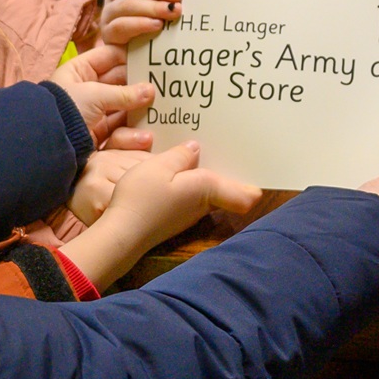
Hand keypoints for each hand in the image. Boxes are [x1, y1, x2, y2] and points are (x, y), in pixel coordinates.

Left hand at [49, 42, 154, 149]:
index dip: (129, 55)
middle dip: (139, 84)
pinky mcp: (97, 131)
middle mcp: (87, 88)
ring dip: (138, 107)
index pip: (109, 56)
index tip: (152, 57)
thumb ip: (125, 93)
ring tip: (159, 107)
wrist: (49, 143)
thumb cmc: (68, 109)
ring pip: (122, 105)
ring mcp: (93, 111)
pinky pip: (119, 126)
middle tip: (162, 83)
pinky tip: (146, 130)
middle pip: (119, 81)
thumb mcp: (96, 95)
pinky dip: (132, 128)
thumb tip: (151, 90)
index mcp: (79, 70)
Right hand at [62, 141, 261, 287]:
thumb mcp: (157, 166)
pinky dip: (190, 183)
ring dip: (207, 174)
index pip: (246, 195)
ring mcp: (189, 214)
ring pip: (208, 192)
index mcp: (206, 188)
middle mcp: (203, 204)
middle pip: (227, 188)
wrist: (119, 234)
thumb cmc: (140, 198)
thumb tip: (196, 149)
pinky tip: (177, 170)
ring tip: (202, 149)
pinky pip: (191, 197)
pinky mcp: (174, 218)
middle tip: (228, 143)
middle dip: (229, 168)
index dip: (255, 182)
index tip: (259, 165)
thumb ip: (179, 155)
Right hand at [102, 0, 181, 49]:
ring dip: (152, 6)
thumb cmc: (161, 24)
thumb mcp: (167, 4)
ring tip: (173, 12)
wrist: (145, 56)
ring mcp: (109, 14)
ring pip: (125, 3)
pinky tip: (157, 26)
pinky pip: (121, 25)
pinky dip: (141, 24)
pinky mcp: (109, 34)